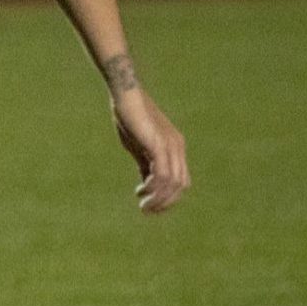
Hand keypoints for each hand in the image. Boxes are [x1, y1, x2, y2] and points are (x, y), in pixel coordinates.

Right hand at [111, 86, 188, 212]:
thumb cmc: (128, 117)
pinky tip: (140, 190)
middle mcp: (177, 148)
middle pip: (181, 185)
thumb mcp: (138, 145)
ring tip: (143, 205)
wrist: (125, 96)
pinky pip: (162, 174)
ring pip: (173, 183)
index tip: (150, 205)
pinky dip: (153, 187)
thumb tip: (146, 184)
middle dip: (165, 202)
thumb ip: (145, 163)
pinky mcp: (159, 145)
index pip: (181, 181)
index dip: (169, 198)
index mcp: (175, 148)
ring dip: (159, 199)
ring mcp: (170, 146)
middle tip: (146, 210)